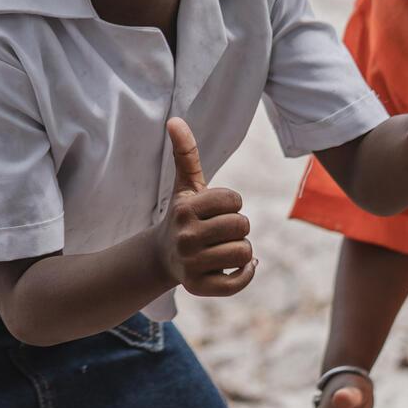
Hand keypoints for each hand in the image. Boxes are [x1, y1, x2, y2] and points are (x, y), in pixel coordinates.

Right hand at [154, 118, 257, 297]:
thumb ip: (185, 153)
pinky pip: (238, 282)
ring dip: (241, 250)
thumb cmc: (183, 216)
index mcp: (186, 209)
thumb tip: (175, 120)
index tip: (216, 209)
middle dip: (238, 227)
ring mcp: (192, 264)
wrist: (162, 257)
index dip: (232, 203)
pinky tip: (236, 267)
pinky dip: (245, 274)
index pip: (235, 199)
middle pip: (243, 226)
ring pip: (244, 252)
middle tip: (219, 231)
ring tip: (222, 248)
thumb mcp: (185, 186)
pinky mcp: (199, 287)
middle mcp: (186, 237)